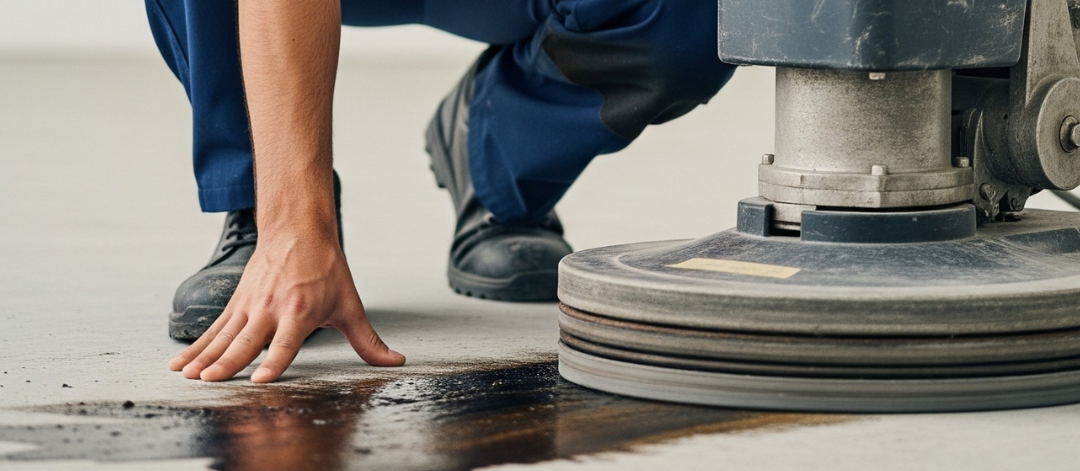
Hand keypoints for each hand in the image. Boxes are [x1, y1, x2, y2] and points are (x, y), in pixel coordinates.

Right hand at [168, 236, 404, 381]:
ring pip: (222, 336)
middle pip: (245, 342)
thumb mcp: (350, 305)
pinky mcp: (236, 303)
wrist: (298, 229)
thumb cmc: (326, 269)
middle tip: (209, 381)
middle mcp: (270, 310)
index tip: (259, 379)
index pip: (285, 344)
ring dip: (203, 357)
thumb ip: (368, 340)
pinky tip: (180, 363)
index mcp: (299, 313)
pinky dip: (196, 346)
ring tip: (187, 376)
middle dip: (226, 364)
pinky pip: (214, 329)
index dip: (273, 363)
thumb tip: (395, 360)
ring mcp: (249, 306)